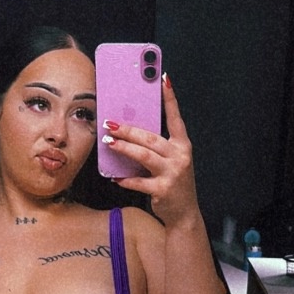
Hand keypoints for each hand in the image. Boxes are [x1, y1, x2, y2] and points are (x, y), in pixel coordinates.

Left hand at [105, 74, 197, 225]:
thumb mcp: (172, 162)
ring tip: (109, 142)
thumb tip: (131, 133)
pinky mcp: (163, 190)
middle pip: (151, 137)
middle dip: (128, 129)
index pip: (176, 118)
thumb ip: (157, 148)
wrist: (184, 214)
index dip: (170, 98)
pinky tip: (114, 177)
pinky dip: (125, 179)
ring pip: (144, 155)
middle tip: (110, 123)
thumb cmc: (174, 184)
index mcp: (183, 146)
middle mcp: (180, 157)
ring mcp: (172, 173)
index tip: (163, 79)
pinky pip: (139, 182)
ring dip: (124, 147)